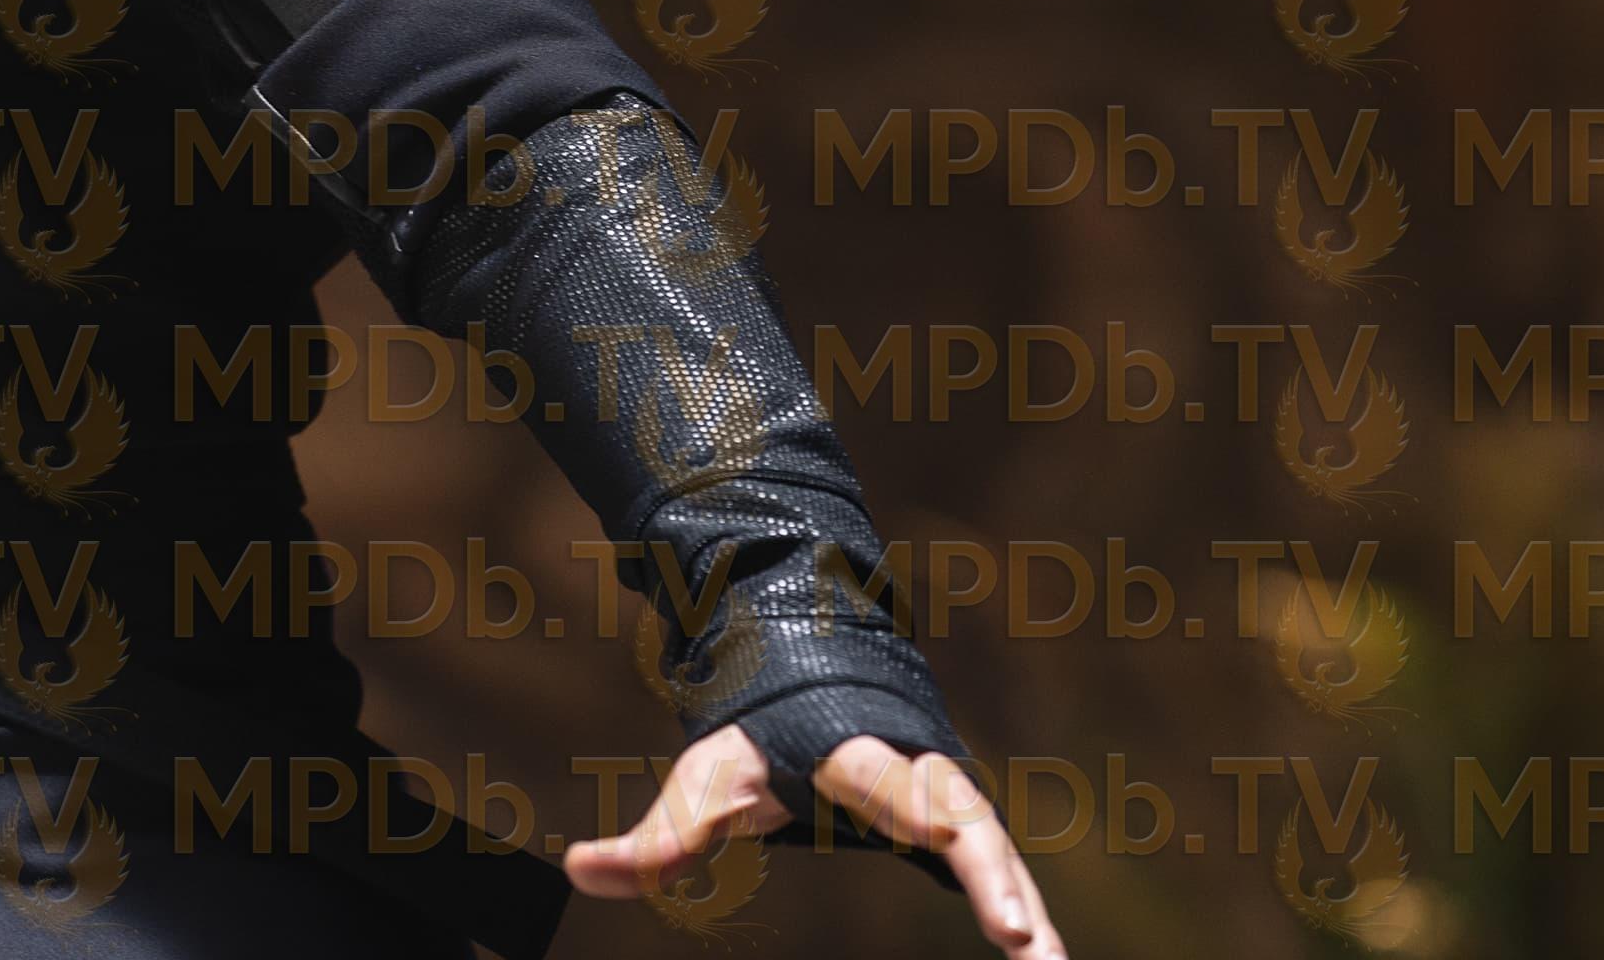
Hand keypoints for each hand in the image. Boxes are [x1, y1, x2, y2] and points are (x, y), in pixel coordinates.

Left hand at [564, 727, 1062, 956]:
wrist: (813, 672)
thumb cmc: (757, 736)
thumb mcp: (708, 779)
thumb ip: (656, 836)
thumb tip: (575, 868)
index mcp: (855, 754)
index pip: (896, 792)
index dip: (929, 830)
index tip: (968, 892)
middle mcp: (916, 767)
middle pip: (968, 822)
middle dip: (999, 881)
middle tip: (1025, 946)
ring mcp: (948, 792)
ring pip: (997, 849)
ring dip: (1027, 910)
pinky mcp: (960, 822)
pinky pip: (997, 868)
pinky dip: (1020, 912)